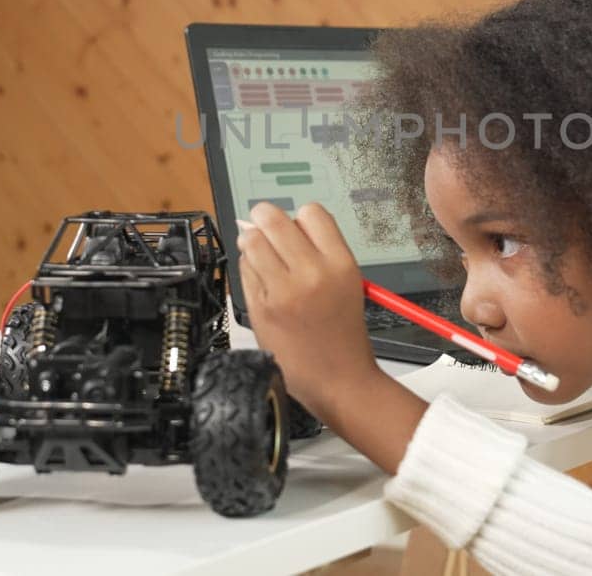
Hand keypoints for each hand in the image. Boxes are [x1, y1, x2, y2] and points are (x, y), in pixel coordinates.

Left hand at [235, 202, 380, 418]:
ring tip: (263, 257)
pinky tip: (262, 282)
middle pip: (273, 219)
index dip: (299, 218)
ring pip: (251, 241)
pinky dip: (249, 269)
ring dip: (253, 243)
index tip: (295, 229)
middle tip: (264, 228)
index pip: (311, 212)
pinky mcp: (261, 308)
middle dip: (264, 219)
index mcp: (341, 263)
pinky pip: (244, 270)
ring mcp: (283, 290)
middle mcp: (312, 273)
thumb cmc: (343, 332)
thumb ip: (320, 251)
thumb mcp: (347, 282)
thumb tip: (283, 223)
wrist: (338, 380)